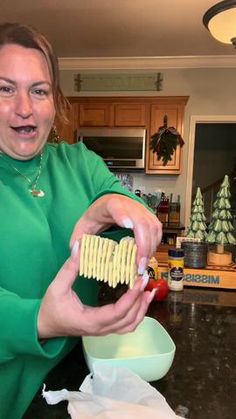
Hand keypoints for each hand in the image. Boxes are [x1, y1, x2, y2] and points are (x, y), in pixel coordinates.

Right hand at [37, 241, 155, 338]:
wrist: (45, 325)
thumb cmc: (51, 307)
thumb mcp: (57, 286)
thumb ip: (69, 268)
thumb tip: (79, 247)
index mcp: (91, 320)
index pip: (118, 312)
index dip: (132, 297)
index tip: (139, 281)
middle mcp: (101, 328)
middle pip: (129, 320)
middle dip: (141, 300)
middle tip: (146, 279)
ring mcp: (104, 330)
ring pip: (130, 325)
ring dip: (142, 309)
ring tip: (148, 290)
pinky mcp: (105, 327)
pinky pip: (126, 325)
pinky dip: (137, 313)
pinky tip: (140, 300)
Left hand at [70, 194, 161, 274]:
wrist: (107, 203)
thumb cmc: (96, 217)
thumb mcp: (82, 228)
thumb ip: (77, 241)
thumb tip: (77, 254)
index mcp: (109, 205)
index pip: (117, 207)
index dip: (123, 215)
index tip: (128, 225)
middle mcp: (129, 205)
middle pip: (141, 222)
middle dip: (143, 245)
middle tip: (139, 265)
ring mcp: (142, 210)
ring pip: (153, 227)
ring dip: (150, 248)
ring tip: (142, 265)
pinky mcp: (149, 217)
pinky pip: (157, 231)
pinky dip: (154, 245)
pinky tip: (146, 257)